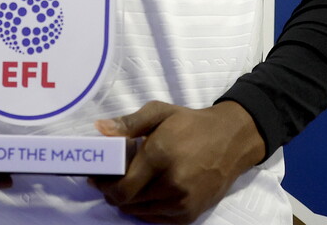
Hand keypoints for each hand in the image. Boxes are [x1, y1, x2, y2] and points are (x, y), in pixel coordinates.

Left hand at [90, 100, 264, 223]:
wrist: (230, 140)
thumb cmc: (190, 124)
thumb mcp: (159, 112)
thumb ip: (128, 123)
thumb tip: (99, 130)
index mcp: (160, 154)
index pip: (122, 186)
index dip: (104, 185)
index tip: (96, 177)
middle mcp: (171, 182)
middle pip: (128, 201)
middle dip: (113, 193)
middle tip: (108, 181)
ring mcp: (182, 201)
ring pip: (140, 212)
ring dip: (128, 201)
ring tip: (127, 185)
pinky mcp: (190, 214)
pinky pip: (156, 219)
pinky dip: (145, 209)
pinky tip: (144, 194)